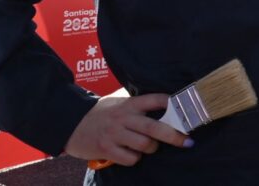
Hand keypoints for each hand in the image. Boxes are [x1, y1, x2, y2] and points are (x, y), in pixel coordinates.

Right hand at [65, 94, 191, 166]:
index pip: (156, 100)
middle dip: (175, 135)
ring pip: (145, 144)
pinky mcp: (107, 149)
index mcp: (130, 104)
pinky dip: (135, 158)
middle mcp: (124, 117)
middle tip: (188, 141)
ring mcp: (115, 134)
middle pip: (155, 127)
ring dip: (152, 148)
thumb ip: (138, 105)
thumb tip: (167, 105)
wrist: (70, 123)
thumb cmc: (101, 113)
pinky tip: (131, 154)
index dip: (173, 104)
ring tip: (149, 146)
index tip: (188, 109)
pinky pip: (131, 158)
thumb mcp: (119, 103)